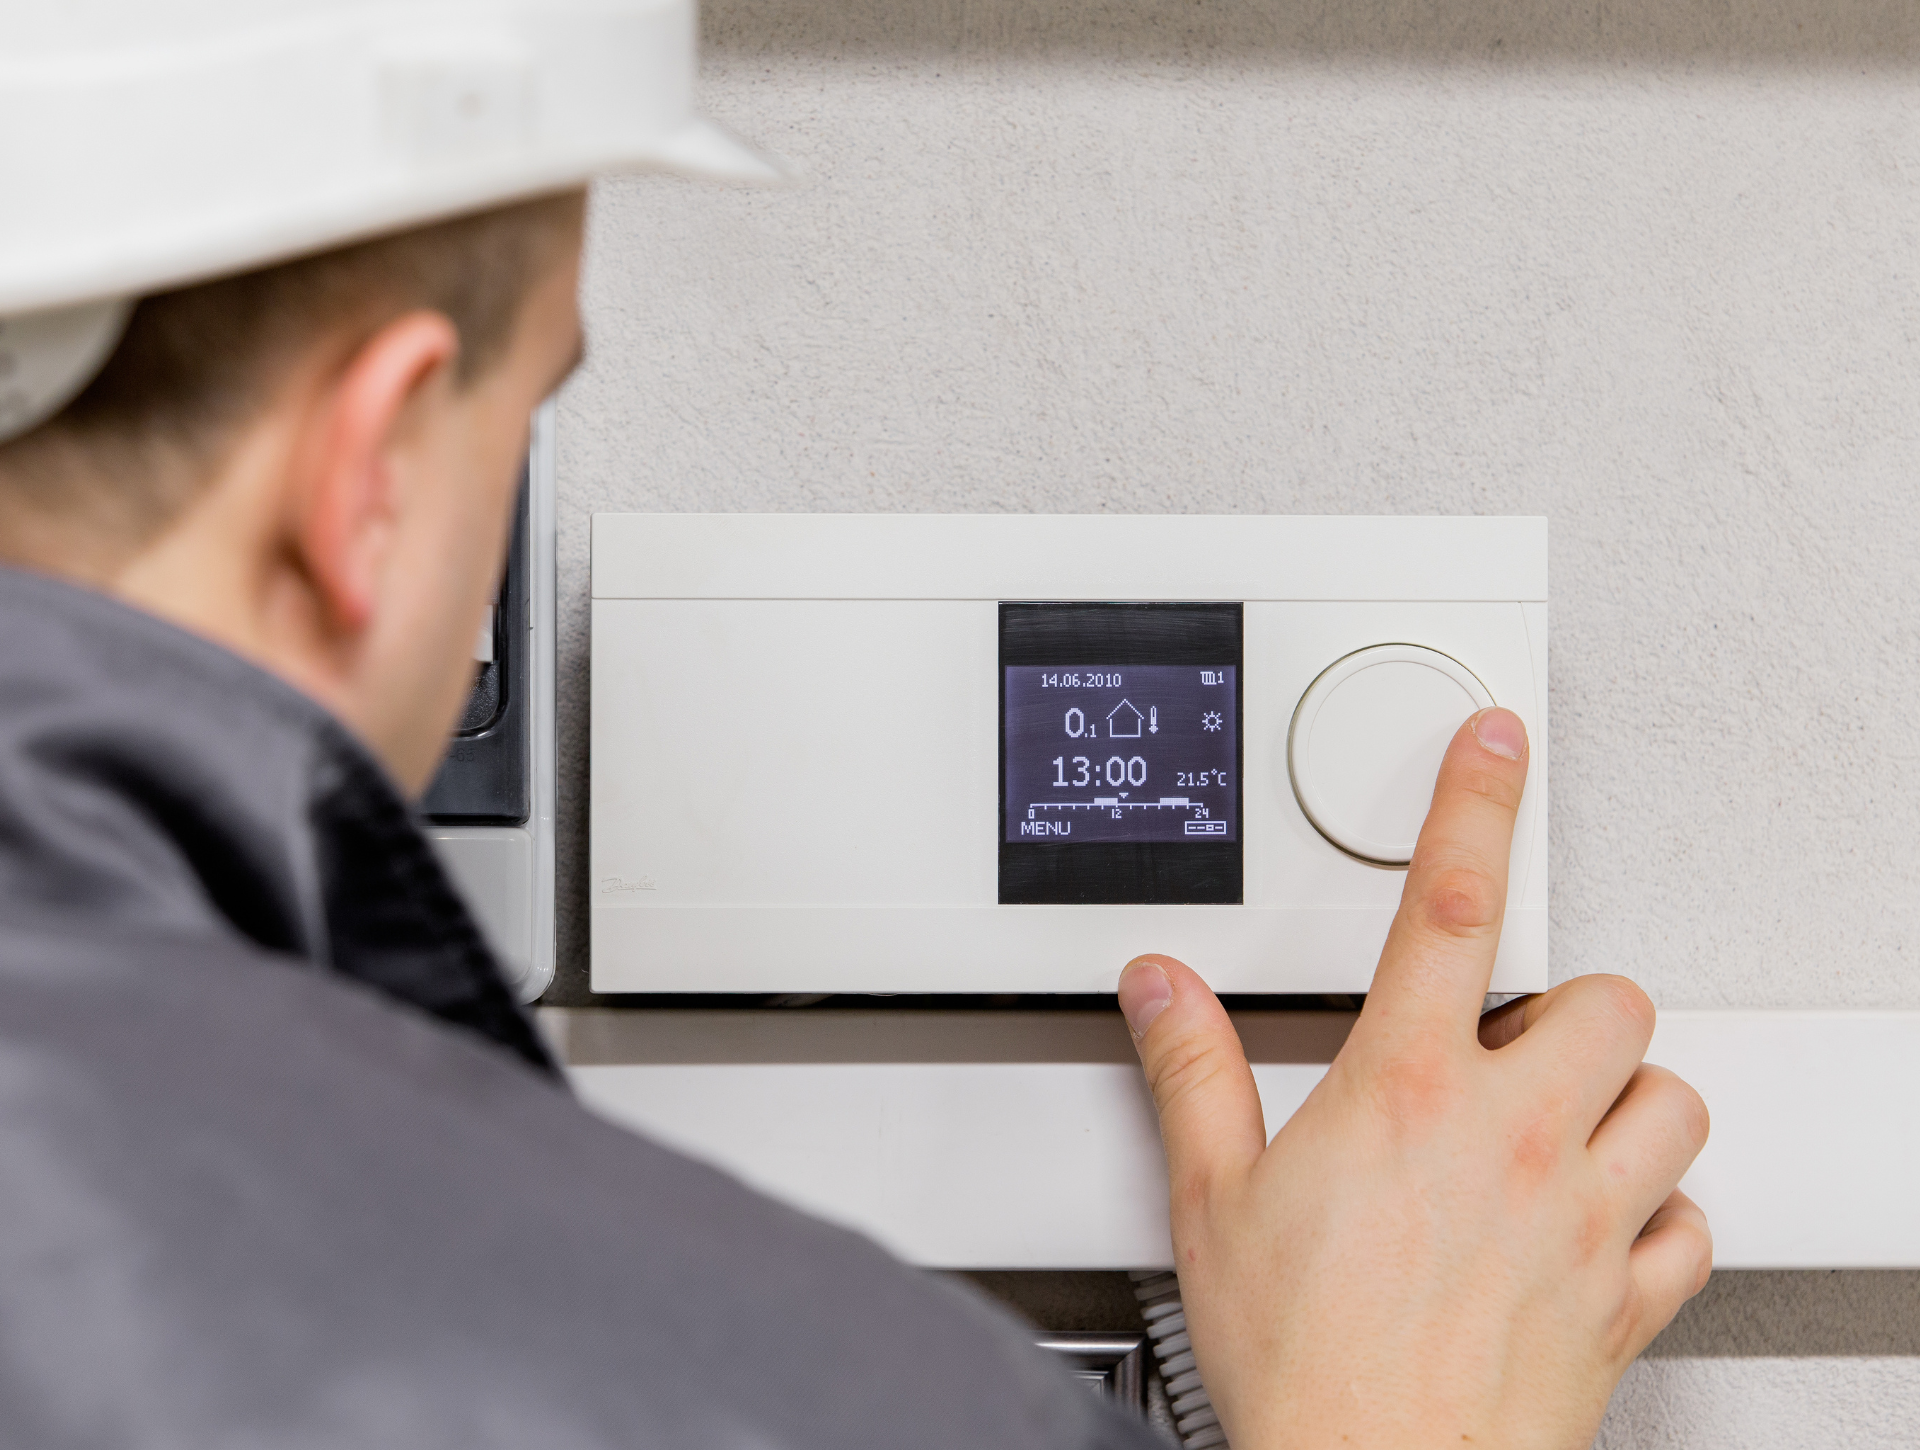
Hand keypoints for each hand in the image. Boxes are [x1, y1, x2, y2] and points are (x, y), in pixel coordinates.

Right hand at [1118, 707, 1710, 1448]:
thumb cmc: (1302, 1359)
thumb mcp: (1212, 1199)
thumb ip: (1191, 1071)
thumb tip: (1162, 986)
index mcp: (1406, 1089)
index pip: (1448, 906)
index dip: (1473, 805)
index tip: (1494, 745)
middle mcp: (1511, 1136)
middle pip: (1606, 1000)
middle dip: (1568, 1003)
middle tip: (1511, 1039)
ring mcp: (1583, 1217)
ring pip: (1675, 1099)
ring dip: (1626, 1097)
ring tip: (1561, 1120)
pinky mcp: (1625, 1299)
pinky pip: (1692, 1225)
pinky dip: (1661, 1213)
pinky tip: (1605, 1222)